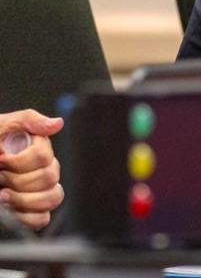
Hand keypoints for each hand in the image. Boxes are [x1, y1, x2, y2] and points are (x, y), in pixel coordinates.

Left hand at [0, 110, 64, 228]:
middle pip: (50, 178)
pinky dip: (27, 216)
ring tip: (2, 195)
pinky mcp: (30, 211)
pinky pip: (43, 218)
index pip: (44, 158)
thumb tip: (57, 124)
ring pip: (53, 197)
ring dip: (23, 199)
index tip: (2, 159)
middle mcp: (42, 170)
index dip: (21, 161)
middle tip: (0, 176)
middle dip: (18, 180)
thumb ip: (28, 121)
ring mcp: (38, 192)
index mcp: (37, 149)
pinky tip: (10, 208)